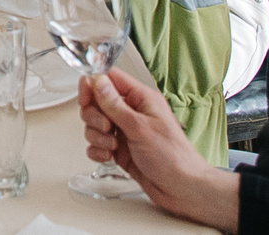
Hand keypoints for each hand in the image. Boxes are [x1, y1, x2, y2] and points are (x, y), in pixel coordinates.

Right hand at [79, 68, 241, 229]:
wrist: (182, 189)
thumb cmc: (173, 157)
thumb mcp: (140, 127)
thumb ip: (114, 104)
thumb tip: (97, 81)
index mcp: (141, 99)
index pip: (110, 79)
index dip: (93, 85)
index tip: (86, 98)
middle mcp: (132, 113)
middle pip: (97, 102)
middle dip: (94, 116)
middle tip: (107, 128)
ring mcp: (125, 132)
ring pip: (95, 124)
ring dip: (97, 136)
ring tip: (112, 146)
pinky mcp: (120, 150)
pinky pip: (97, 144)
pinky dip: (98, 151)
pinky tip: (109, 157)